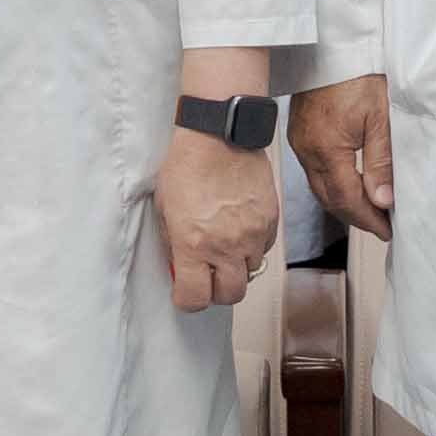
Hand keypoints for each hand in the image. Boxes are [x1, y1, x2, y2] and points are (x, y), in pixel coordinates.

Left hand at [154, 132, 276, 314]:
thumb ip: (172, 243)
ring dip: (236, 267)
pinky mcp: (270, 220)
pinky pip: (264, 248)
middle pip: (230, 295)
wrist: (219, 135)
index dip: (188, 301)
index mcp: (193, 245)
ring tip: (224, 247)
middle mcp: (226, 246)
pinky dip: (252, 247)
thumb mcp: (164, 208)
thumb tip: (179, 265)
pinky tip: (239, 229)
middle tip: (207, 276)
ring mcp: (252, 234)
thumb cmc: (187, 165)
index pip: (195, 298)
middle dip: (216, 291)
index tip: (185, 293)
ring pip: (250, 272)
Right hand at [289, 76, 393, 239]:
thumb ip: (381, 162)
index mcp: (327, 147)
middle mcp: (307, 149)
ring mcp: (300, 142)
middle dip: (357, 218)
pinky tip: (350, 185)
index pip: (346, 199)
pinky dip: (333, 185)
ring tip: (370, 211)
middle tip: (382, 226)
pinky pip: (314, 171)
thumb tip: (382, 200)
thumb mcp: (380, 117)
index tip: (387, 230)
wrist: (335, 45)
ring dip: (344, 204)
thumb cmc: (360, 73)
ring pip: (320, 188)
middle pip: (330, 200)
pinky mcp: (299, 134)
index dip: (368, 220)